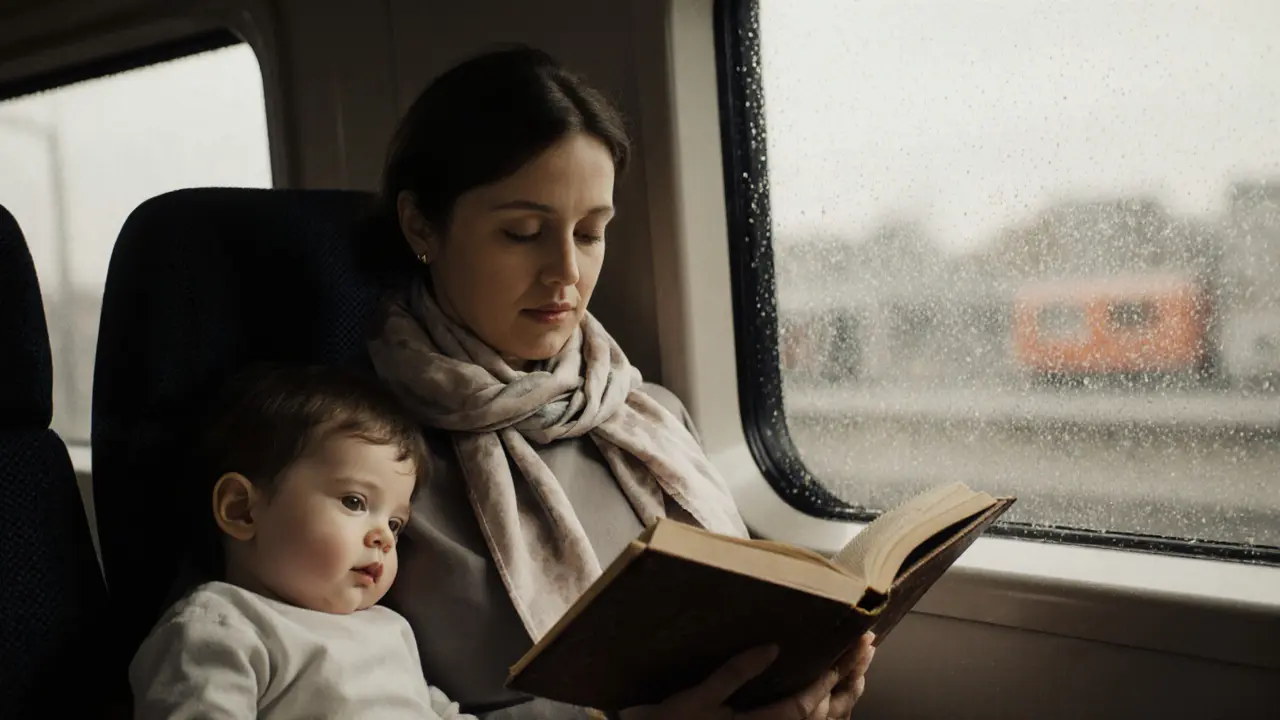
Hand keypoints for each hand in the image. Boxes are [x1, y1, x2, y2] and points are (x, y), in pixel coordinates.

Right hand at [620, 632, 874, 719]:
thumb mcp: (697, 698)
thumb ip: (734, 673)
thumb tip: (772, 647)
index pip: (804, 706)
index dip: (828, 679)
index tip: (848, 650)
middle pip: (822, 715)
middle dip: (847, 680)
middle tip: (867, 648)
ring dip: (843, 695)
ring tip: (860, 669)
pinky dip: (827, 712)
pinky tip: (833, 697)